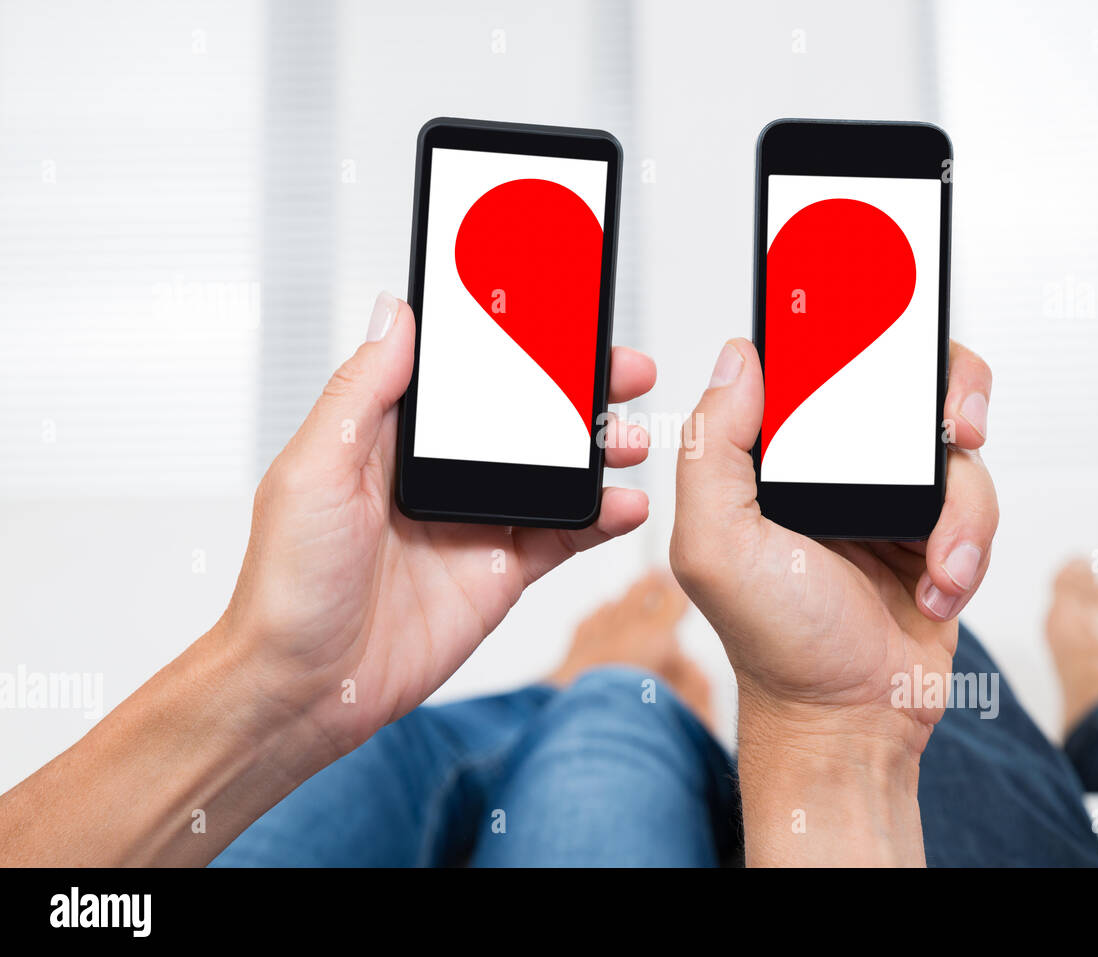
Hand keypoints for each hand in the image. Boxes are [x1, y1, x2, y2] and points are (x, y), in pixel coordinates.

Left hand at [219, 292, 656, 761]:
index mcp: (391, 436)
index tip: (561, 314)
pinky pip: (564, 534)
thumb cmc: (285, 585)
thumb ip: (362, 391)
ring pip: (555, 470)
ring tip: (632, 439)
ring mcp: (476, 519)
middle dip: (579, 389)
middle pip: (524, 414)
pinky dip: (602, 516)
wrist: (303, 689)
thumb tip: (396, 313)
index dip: (515, 342)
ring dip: (600, 449)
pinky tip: (626, 503)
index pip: (465, 373)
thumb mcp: (315, 470)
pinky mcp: (500, 570)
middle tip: (624, 370)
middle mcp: (440, 472)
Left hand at [670, 337, 995, 833]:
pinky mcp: (937, 530)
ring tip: (937, 560)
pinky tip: (938, 586)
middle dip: (940, 394)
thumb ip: (712, 448)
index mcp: (772, 458)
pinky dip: (969, 544)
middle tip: (954, 423)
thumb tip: (739, 357)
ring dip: (959, 504)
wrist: (850, 722)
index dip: (847, 332)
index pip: (811, 365)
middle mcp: (831, 467)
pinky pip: (978, 501)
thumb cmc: (777, 644)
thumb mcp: (717, 546)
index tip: (884, 320)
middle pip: (900, 383)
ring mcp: (889, 496)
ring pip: (950, 445)